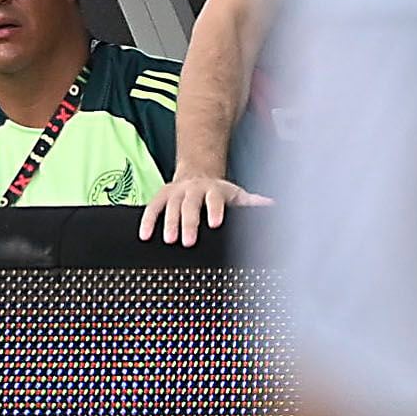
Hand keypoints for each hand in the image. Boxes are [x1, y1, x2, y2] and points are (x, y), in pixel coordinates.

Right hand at [142, 172, 269, 248]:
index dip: (215, 210)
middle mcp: (193, 189)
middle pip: (190, 206)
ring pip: (170, 207)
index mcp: (214, 190)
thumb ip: (251, 202)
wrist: (197, 174)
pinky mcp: (161, 196)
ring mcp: (176, 192)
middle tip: (188, 242)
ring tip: (168, 240)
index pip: (214, 199)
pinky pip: (152, 208)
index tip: (215, 224)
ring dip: (168, 223)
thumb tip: (271, 205)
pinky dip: (147, 221)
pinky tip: (145, 236)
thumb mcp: (236, 194)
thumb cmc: (218, 192)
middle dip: (189, 223)